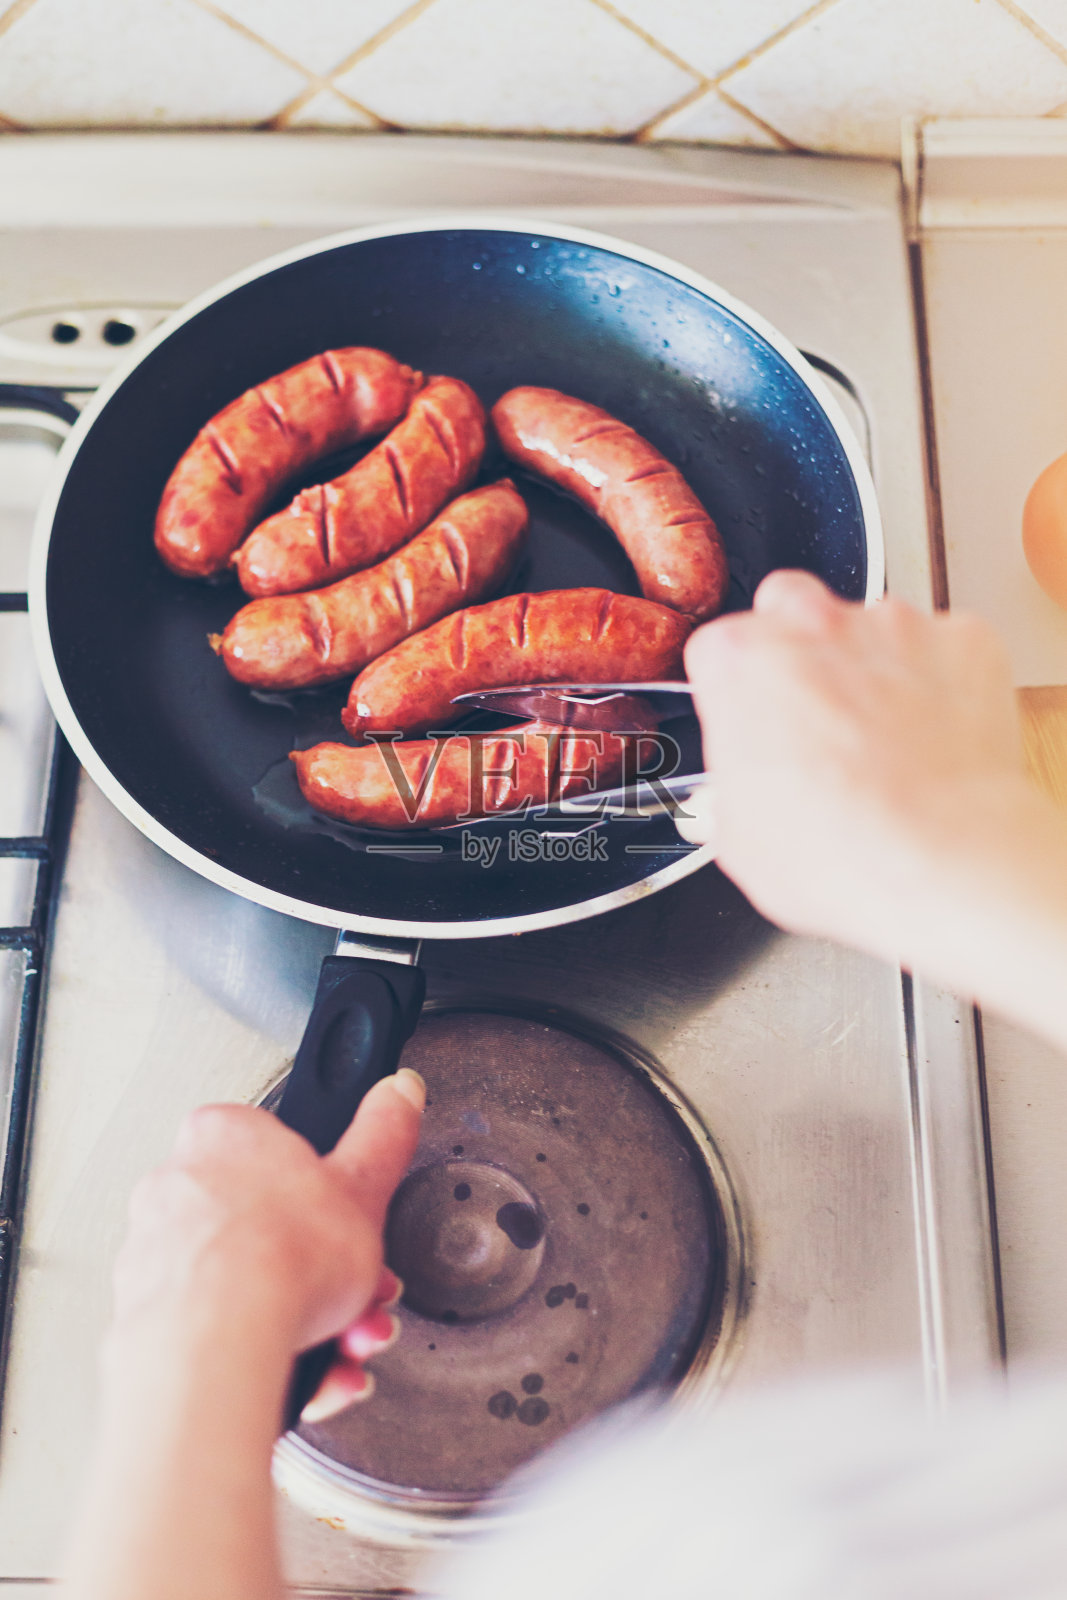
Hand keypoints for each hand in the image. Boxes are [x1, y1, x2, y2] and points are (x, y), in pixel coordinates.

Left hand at [112, 1068, 424, 1420]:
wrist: (217, 1340)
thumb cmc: (276, 1258)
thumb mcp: (363, 1185)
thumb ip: (384, 1135)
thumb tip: (398, 1095)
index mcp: (225, 1135)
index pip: (282, 1149)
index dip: (331, 1195)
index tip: (349, 1220)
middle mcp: (178, 1185)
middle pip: (273, 1225)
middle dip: (328, 1270)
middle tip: (357, 1292)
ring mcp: (158, 1252)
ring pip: (251, 1283)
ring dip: (311, 1318)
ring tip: (344, 1341)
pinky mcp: (150, 1313)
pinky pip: (222, 1327)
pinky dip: (271, 1350)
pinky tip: (310, 1369)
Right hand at [679, 572, 1066, 1042]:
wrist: (943, 861)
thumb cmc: (840, 851)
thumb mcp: (738, 837)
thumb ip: (731, 789)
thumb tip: (740, 797)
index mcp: (740, 661)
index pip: (720, 649)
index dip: (737, 690)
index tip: (753, 721)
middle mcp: (813, 624)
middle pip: (791, 606)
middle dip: (799, 648)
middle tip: (816, 712)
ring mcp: (893, 626)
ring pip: (875, 628)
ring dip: (875, 668)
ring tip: (889, 740)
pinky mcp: (962, 640)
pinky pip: (946, 648)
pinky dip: (943, 680)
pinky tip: (937, 736)